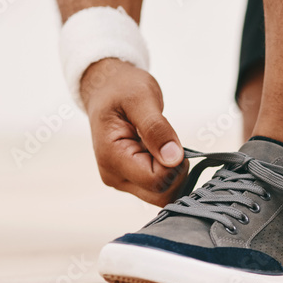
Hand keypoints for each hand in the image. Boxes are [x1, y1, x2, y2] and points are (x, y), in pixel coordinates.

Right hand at [80, 58, 186, 205]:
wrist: (106, 88)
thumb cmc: (122, 89)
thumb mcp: (141, 99)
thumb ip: (156, 129)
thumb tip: (173, 158)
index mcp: (112, 158)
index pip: (156, 180)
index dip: (173, 163)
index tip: (169, 138)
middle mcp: (115, 176)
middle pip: (160, 194)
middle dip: (175, 170)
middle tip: (168, 140)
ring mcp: (122, 180)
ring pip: (162, 194)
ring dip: (172, 170)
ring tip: (161, 142)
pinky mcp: (131, 179)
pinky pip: (159, 187)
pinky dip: (168, 171)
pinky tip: (160, 150)